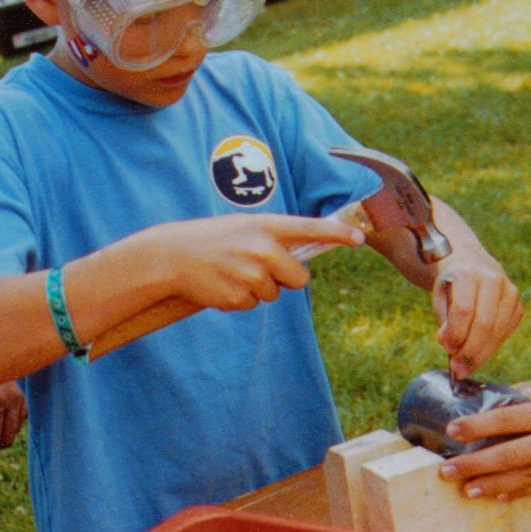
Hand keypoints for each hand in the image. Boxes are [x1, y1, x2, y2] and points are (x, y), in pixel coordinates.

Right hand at [142, 213, 364, 313]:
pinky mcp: (238, 295)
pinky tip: (220, 285)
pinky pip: (251, 305)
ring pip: (273, 294)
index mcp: (264, 226)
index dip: (336, 234)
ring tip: (230, 273)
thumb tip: (298, 261)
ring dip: (257, 289)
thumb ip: (270, 239)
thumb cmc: (210, 240)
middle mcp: (262, 248)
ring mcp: (250, 273)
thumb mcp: (242, 228)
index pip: (309, 229)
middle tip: (258, 270)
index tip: (359, 238)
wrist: (171, 256)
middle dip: (285, 280)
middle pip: (298, 278)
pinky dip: (238, 300)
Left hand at [431, 251, 522, 375]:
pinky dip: (491, 348)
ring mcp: (510, 292)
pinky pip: (506, 333)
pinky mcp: (518, 306)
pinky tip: (478, 355)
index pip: (464, 309)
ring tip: (465, 367)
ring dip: (481, 354)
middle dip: (470, 351)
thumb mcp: (441, 299)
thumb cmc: (453, 287)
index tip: (448, 350)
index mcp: (468, 273)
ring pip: (497, 331)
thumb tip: (451, 347)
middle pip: (484, 324)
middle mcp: (493, 280)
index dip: (456, 333)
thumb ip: (445, 322)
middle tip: (458, 369)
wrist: (474, 266)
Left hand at [434, 379, 530, 501]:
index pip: (509, 419)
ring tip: (468, 492)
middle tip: (446, 472)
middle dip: (474, 466)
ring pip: (525, 478)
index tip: (452, 431)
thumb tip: (514, 413)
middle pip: (510, 455)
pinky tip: (503, 495)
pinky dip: (523, 492)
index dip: (478, 427)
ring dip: (493, 486)